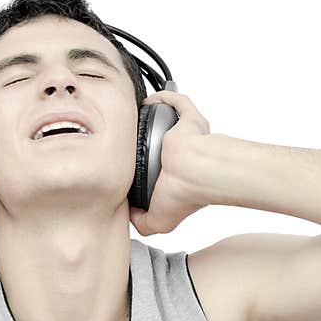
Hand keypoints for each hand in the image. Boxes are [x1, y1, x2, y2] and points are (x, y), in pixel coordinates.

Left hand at [129, 90, 211, 235]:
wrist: (198, 172)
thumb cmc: (185, 195)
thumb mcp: (159, 222)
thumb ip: (142, 222)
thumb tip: (129, 215)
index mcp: (175, 179)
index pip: (156, 172)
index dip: (142, 170)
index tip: (124, 168)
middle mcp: (181, 158)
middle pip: (159, 145)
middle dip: (144, 142)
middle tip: (122, 140)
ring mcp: (186, 138)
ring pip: (169, 122)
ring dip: (153, 117)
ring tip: (130, 115)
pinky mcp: (189, 121)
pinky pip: (179, 102)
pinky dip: (166, 97)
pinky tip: (149, 100)